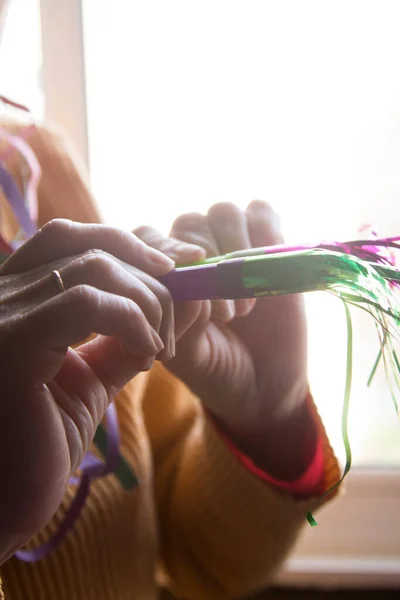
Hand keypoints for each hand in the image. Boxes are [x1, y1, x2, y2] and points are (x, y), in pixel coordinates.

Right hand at [0, 219, 174, 560]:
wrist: (5, 503)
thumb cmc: (40, 443)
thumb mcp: (88, 381)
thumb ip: (115, 342)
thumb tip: (154, 315)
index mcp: (14, 300)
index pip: (68, 239)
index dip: (127, 243)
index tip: (176, 267)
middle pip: (85, 244)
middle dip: (150, 274)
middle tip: (181, 314)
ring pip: (93, 268)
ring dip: (148, 302)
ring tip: (162, 346)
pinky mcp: (9, 346)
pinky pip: (84, 302)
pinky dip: (131, 319)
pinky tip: (147, 354)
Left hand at [135, 201, 314, 479]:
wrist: (265, 385)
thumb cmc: (216, 371)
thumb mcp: (188, 356)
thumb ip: (180, 322)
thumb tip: (187, 287)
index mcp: (163, 278)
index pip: (148, 238)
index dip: (163, 250)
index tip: (184, 278)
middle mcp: (194, 256)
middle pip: (189, 223)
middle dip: (208, 266)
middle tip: (224, 316)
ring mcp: (231, 246)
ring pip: (223, 212)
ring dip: (236, 252)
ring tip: (244, 306)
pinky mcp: (268, 244)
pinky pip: (261, 210)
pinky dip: (265, 232)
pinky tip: (267, 272)